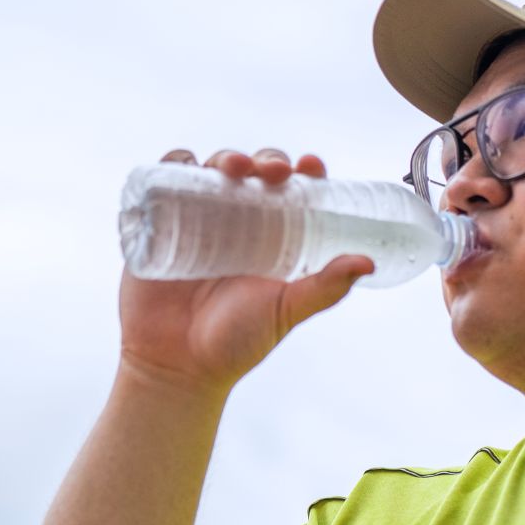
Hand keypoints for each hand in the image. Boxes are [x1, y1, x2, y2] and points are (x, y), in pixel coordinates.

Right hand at [118, 147, 374, 396]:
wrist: (178, 367)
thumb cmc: (238, 342)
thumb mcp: (286, 310)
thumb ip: (325, 288)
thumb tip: (367, 263)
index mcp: (274, 237)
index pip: (293, 190)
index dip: (304, 171)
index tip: (312, 167)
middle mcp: (237, 222)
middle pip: (254, 172)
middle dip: (266, 161)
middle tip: (273, 172)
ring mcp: (196, 219)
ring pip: (211, 170)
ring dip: (223, 157)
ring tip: (233, 169)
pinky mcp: (157, 224)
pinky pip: (161, 183)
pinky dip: (171, 165)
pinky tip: (183, 164)